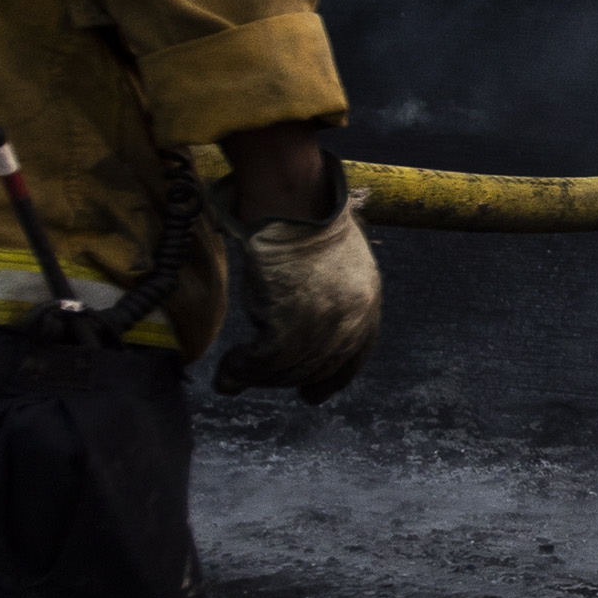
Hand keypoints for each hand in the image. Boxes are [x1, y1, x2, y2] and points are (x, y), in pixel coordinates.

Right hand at [214, 172, 381, 399]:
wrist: (292, 202)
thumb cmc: (305, 219)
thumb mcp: (338, 261)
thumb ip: (330, 294)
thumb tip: (302, 316)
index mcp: (368, 303)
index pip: (353, 357)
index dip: (330, 379)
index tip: (312, 395)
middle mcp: (352, 319)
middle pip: (317, 366)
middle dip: (285, 378)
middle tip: (257, 378)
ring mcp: (324, 324)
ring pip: (288, 368)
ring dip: (257, 378)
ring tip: (233, 378)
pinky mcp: (291, 324)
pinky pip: (264, 362)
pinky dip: (242, 370)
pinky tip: (228, 372)